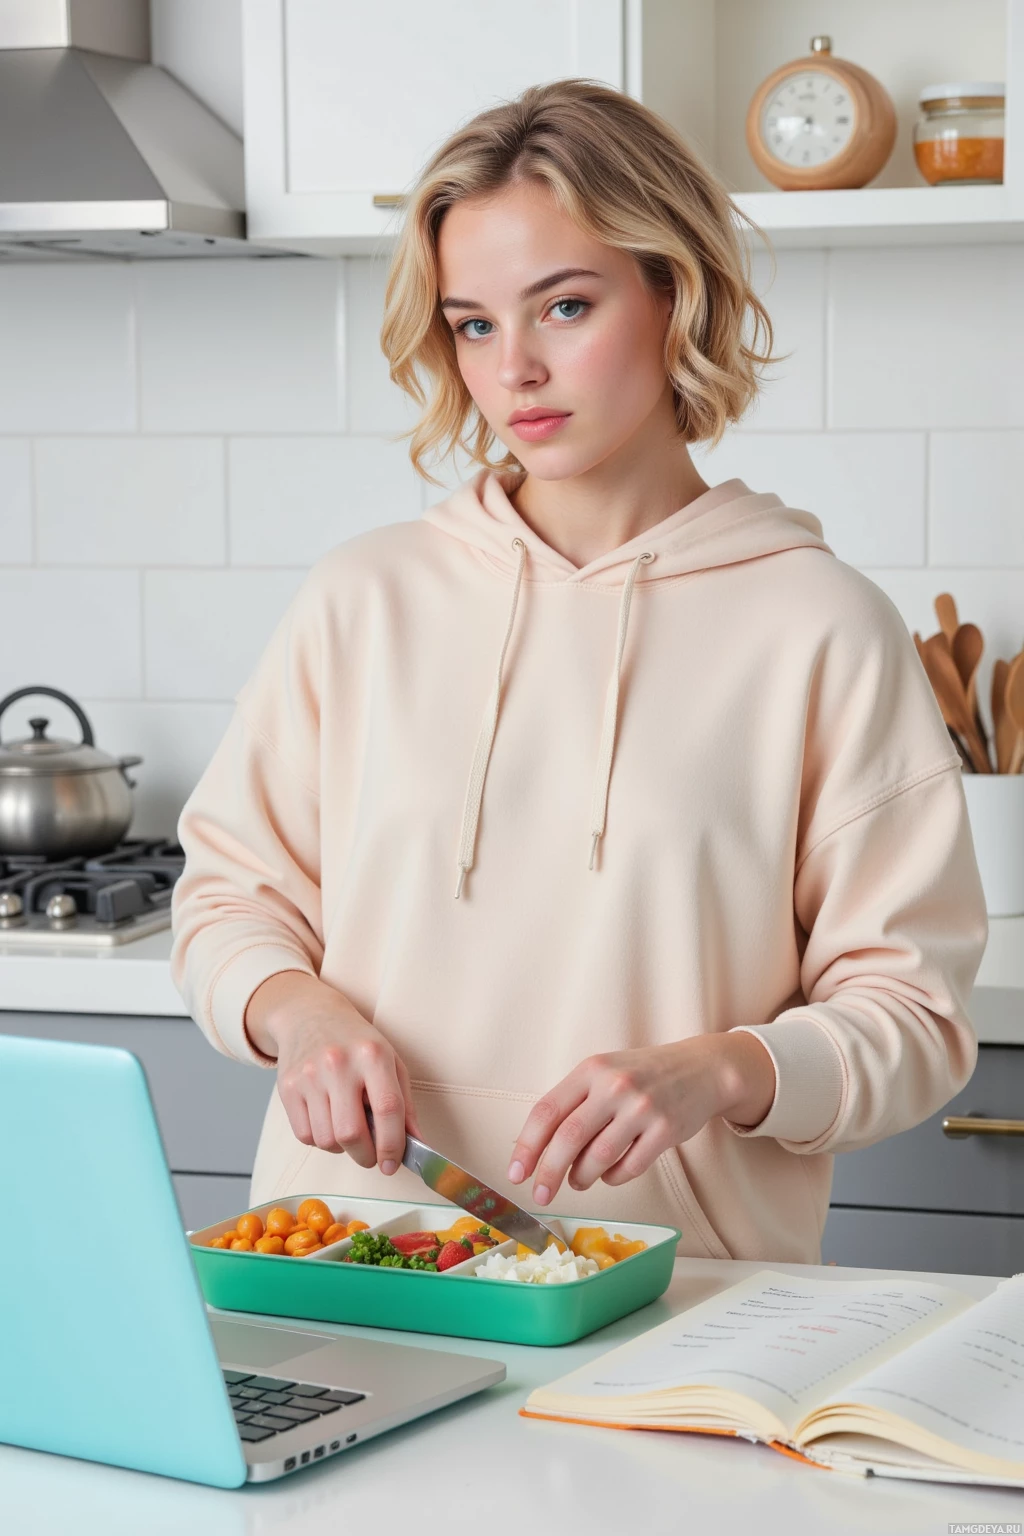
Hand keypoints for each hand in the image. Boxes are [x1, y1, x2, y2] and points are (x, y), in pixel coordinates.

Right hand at [244, 972, 420, 1173]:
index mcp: (372, 1055)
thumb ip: (405, 1105)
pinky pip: (305, 1136)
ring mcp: (310, 1075)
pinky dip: (320, 1140)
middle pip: (352, 1133)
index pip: (387, 1109)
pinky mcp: (288, 1087)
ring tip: (349, 1130)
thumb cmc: (357, 1042)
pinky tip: (328, 1122)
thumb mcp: (390, 1061)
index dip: (393, 1144)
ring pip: (327, 1140)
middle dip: (366, 1156)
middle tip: (371, 1155)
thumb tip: (418, 1147)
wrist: (310, 1015)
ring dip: (342, 1148)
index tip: (393, 1163)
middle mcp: (339, 1063)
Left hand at [506, 1032, 775, 1207]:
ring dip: (582, 1177)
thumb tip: (533, 1149)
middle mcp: (614, 1086)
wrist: (701, 1068)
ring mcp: (642, 1108)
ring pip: (598, 1158)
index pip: (547, 1111)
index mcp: (591, 1070)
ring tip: (579, 1180)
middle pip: (568, 1138)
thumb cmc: (642, 1075)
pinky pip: (629, 1167)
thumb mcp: (604, 1073)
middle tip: (540, 1194)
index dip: (527, 1146)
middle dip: (548, 1173)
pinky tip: (610, 1174)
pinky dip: (614, 1178)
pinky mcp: (666, 1130)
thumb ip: (573, 1103)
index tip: (516, 1173)